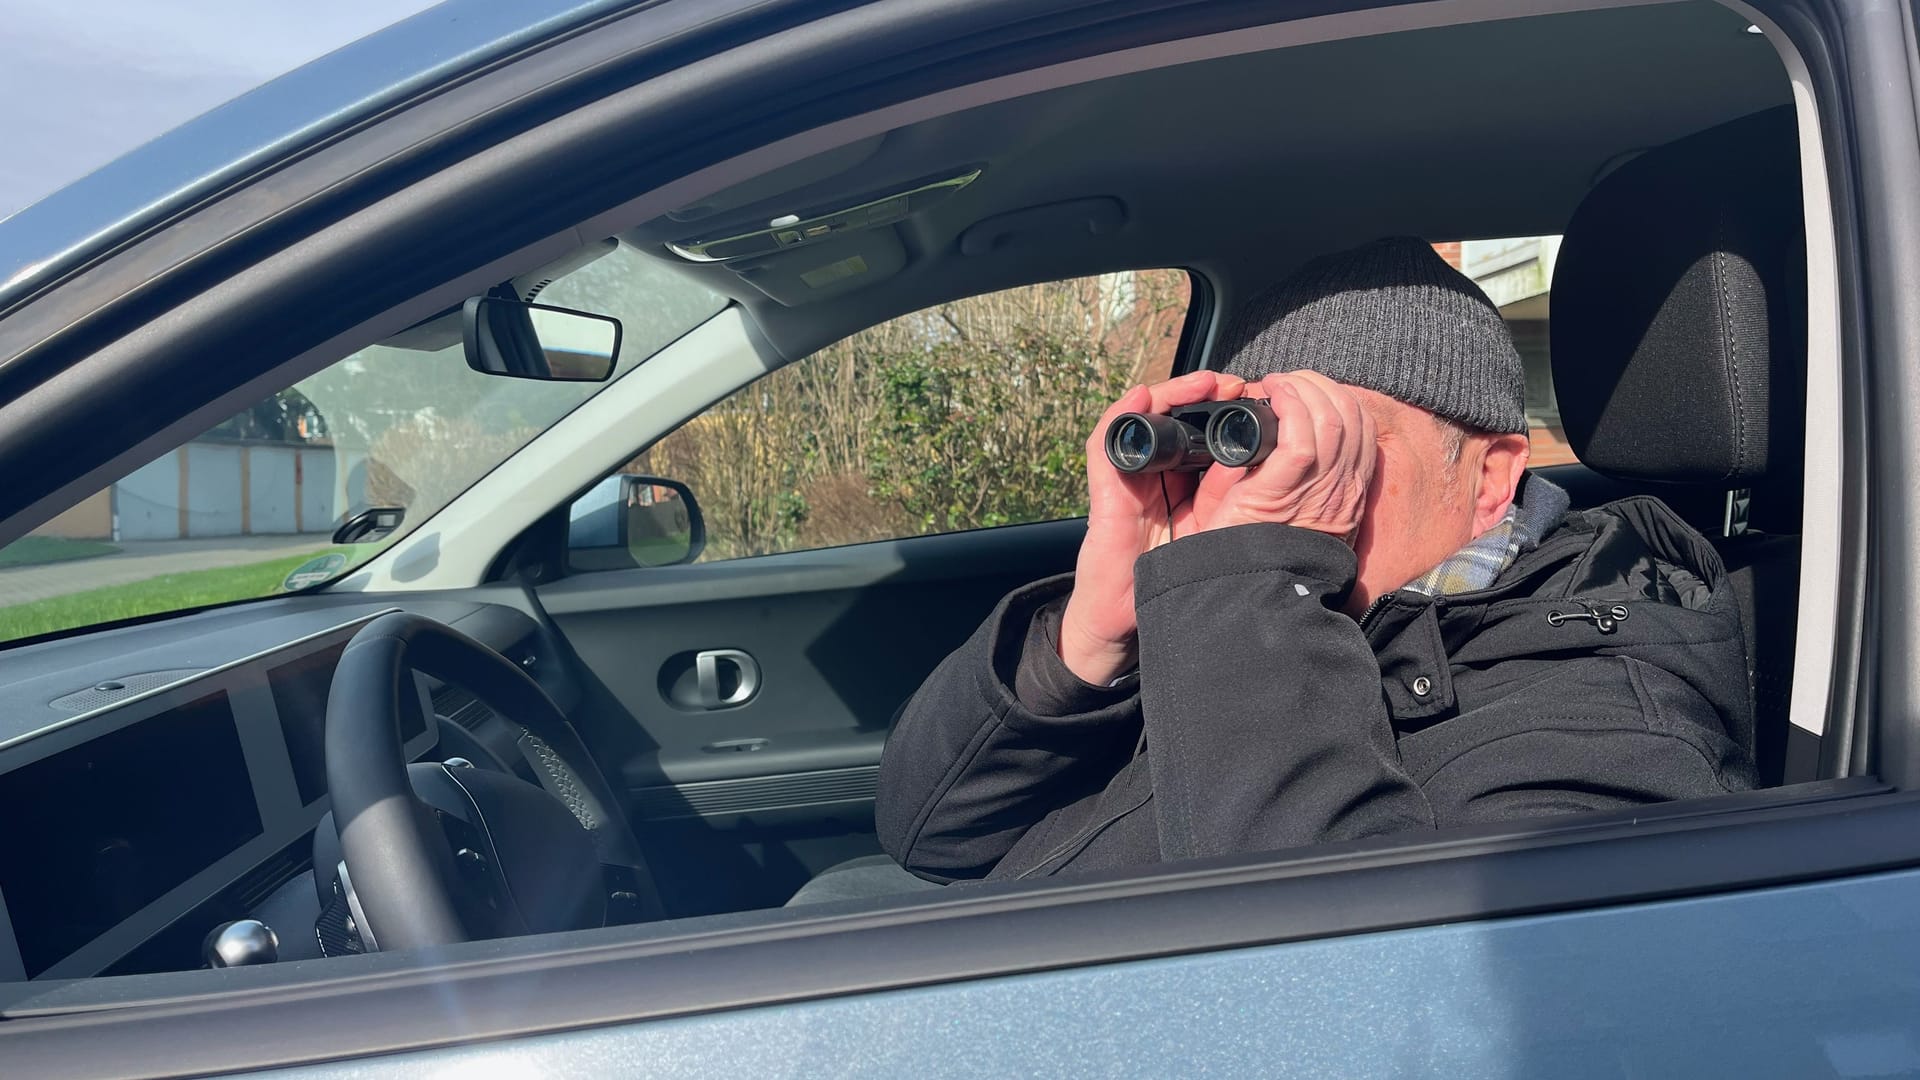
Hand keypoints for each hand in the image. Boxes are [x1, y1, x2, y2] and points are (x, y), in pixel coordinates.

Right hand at [1058, 371, 1244, 683]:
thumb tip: (1263, 449)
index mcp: (1183, 474)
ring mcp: (1129, 472)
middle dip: (1204, 393)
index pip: (1202, 427)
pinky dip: (1124, 413)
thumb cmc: (1173, 571)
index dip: (1226, 408)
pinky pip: (1107, 438)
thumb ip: (1230, 488)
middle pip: (1175, 414)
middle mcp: (1156, 467)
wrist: (1133, 609)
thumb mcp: (1216, 523)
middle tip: (1234, 384)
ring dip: (1174, 393)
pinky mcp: (1106, 483)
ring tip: (1203, 384)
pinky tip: (1144, 397)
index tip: (1258, 398)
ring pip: (1145, 415)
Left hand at [1194, 371, 1376, 539]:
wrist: (1248, 594)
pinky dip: (1288, 404)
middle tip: (1286, 382)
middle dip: (1319, 386)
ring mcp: (1319, 490)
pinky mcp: (1286, 492)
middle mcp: (1343, 490)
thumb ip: (1300, 482)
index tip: (1306, 391)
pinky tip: (1270, 394)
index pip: (1361, 430)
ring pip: (1331, 417)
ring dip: (1301, 388)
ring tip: (1276, 384)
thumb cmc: (1260, 555)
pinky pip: (1300, 434)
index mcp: (1348, 494)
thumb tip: (1279, 444)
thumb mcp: (1297, 517)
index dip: (1338, 399)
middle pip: (1351, 415)